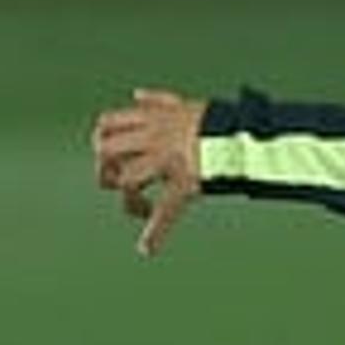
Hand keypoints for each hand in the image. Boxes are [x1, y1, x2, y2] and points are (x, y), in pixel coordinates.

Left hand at [90, 88, 207, 255]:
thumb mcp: (184, 105)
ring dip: (128, 199)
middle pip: (105, 149)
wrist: (242, 133)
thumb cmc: (217, 122)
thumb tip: (137, 95)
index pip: (107, 123)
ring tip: (141, 210)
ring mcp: (165, 159)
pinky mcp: (183, 182)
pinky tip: (147, 249)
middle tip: (116, 185)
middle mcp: (153, 137)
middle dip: (103, 169)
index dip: (101, 141)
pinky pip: (165, 209)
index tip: (111, 157)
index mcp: (152, 118)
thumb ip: (158, 101)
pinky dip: (156, 233)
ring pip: (127, 179)